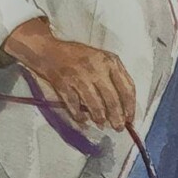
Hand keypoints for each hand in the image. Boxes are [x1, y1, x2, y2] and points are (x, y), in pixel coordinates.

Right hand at [4, 17, 135, 130]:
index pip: (127, 88)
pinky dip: (79, 116)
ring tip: (101, 123)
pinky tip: (83, 120)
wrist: (48, 50)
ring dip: (99, 118)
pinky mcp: (63, 83)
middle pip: (112, 99)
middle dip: (116, 117)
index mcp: (109, 61)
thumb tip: (125, 107)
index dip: (130, 107)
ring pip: (95, 104)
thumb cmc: (78, 57)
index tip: (129, 119)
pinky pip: (74, 105)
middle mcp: (96, 68)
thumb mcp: (102, 59)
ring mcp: (79, 76)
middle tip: (117, 127)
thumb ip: (115, 77)